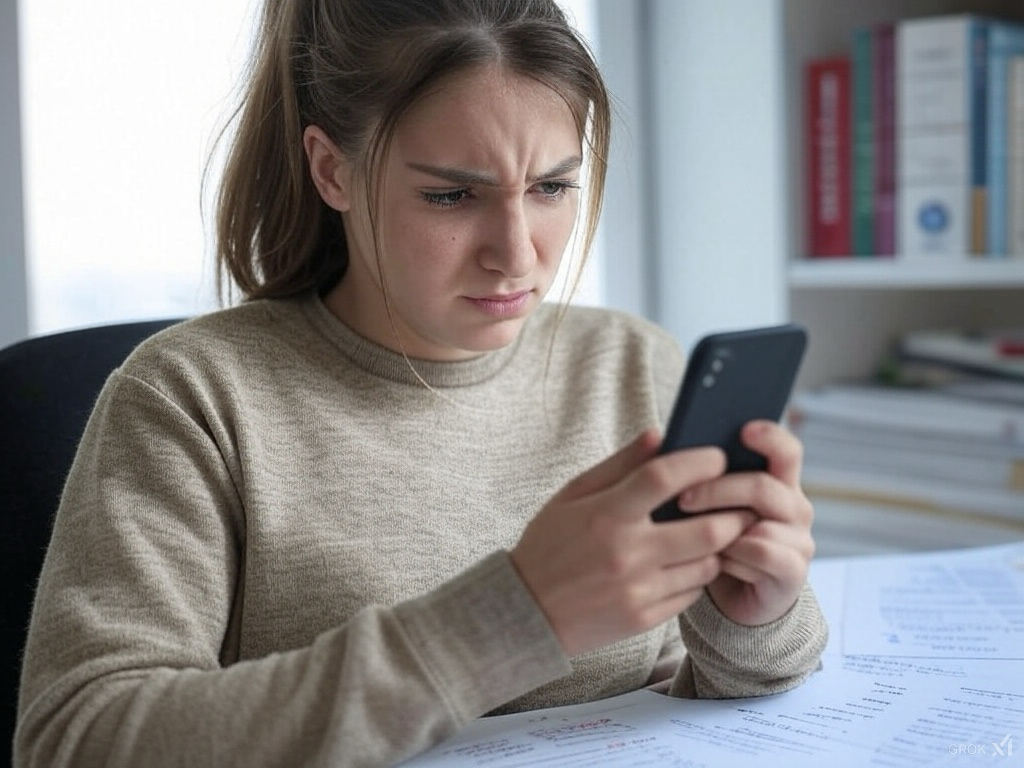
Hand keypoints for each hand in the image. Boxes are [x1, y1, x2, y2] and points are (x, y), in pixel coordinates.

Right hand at [510, 429, 754, 657]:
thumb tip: (659, 435)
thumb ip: (619, 465)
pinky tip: (687, 563)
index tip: (717, 457)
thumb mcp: (572, 495)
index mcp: (606, 514)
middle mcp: (627, 553)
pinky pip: (691, 593)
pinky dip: (697, 575)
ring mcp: (638, 590)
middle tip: (739, 502)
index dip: (700, 462)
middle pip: (707, 529)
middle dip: (732, 512)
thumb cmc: (548, 545)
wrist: (525, 613)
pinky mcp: (644, 619)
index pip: (665, 477)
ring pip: (707, 564)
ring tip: (714, 532)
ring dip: (718, 547)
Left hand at [679, 420, 814, 626]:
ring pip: (758, 522)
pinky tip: (716, 561)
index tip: (742, 430)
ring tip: (693, 535)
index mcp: (780, 482)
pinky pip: (759, 553)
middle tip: (682, 499)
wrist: (732, 596)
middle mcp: (796, 506)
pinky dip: (732, 557)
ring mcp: (799, 539)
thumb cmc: (715, 540)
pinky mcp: (794, 571)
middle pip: (763, 485)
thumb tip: (669, 445)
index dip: (769, 436)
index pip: (786, 450)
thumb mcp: (710, 505)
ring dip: (720, 529)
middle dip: (717, 490)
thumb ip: (705, 476)